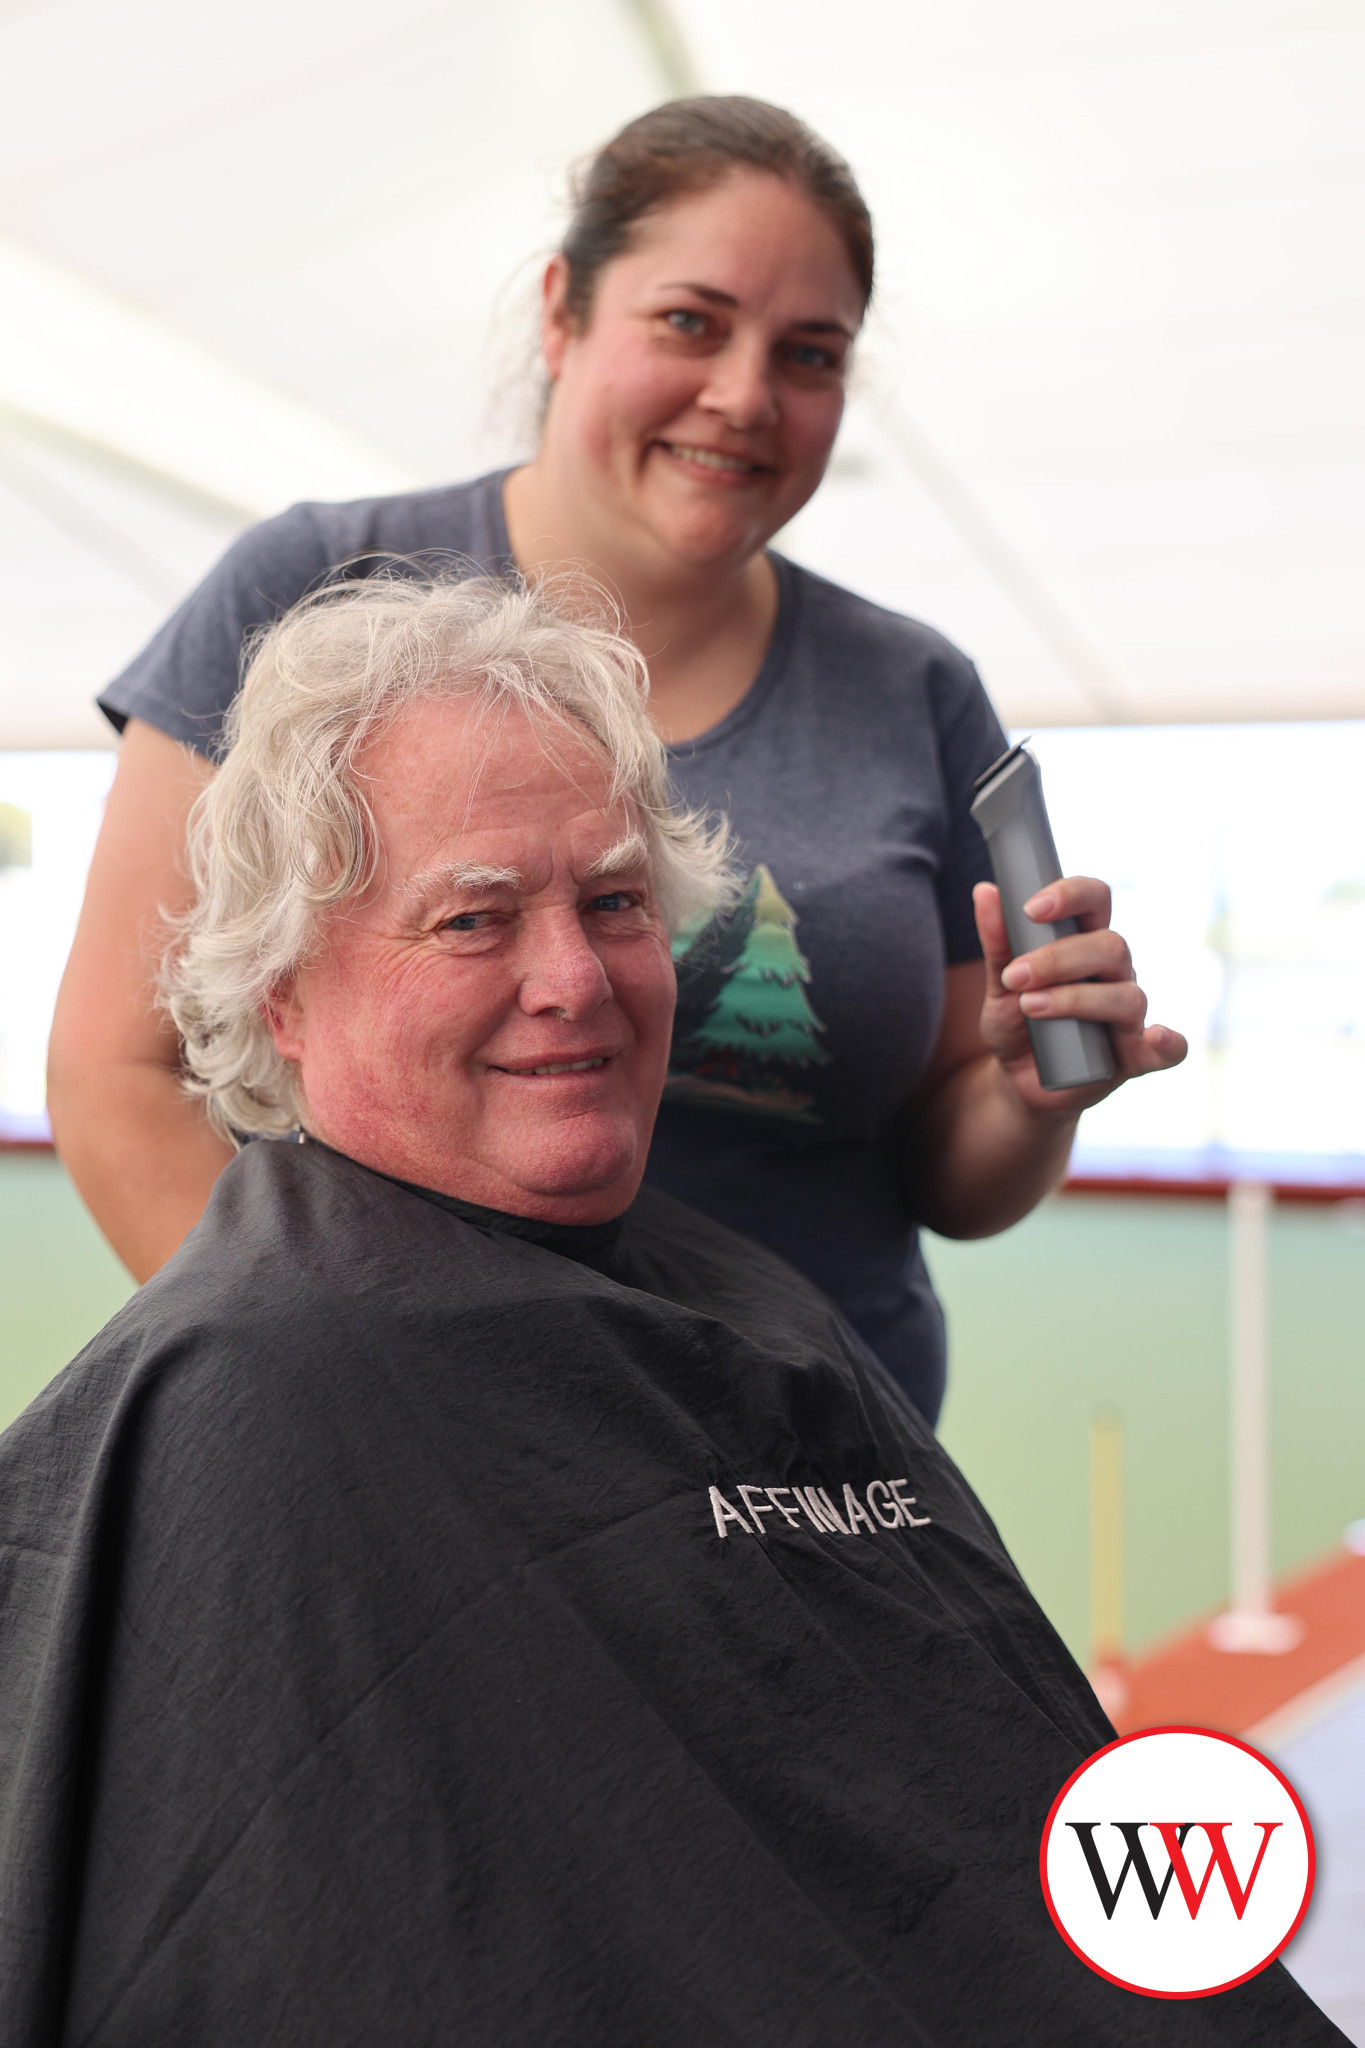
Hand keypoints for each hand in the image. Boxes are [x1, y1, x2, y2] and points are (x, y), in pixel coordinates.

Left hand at [972, 877, 1186, 1118]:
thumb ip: (997, 942)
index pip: (1095, 901)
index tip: (1031, 909)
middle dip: (1059, 958)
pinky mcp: (1134, 1057)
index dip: (1071, 895)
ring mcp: (1128, 1015)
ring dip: (1076, 999)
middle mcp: (1114, 973)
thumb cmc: (1016, 1024)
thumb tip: (985, 891)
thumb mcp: (999, 985)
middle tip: (1014, 976)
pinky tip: (1156, 1037)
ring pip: (1126, 995)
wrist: (1017, 1080)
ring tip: (1030, 1007)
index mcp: (1085, 943)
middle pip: (1111, 946)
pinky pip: (1168, 1051)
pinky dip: (1169, 1043)